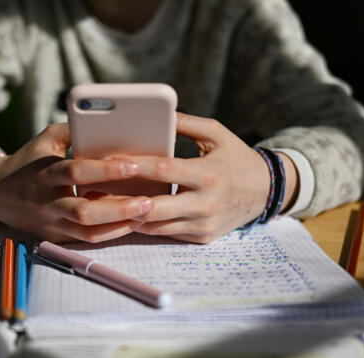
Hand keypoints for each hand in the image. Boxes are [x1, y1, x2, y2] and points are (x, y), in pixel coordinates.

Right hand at [0, 123, 153, 242]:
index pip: (77, 172)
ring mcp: (51, 223)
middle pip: (84, 211)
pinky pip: (87, 240)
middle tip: (148, 201)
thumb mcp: (45, 140)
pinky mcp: (56, 237)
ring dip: (120, 225)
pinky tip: (133, 224)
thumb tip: (106, 118)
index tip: (133, 165)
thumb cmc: (28, 161)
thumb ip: (73, 129)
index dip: (106, 170)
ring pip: (88, 232)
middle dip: (119, 208)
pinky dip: (111, 234)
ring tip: (146, 214)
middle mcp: (47, 201)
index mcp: (45, 173)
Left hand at [113, 112, 298, 242]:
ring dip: (129, 216)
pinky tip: (126, 214)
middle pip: (155, 207)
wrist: (266, 192)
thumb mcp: (218, 134)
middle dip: (124, 200)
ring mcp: (203, 225)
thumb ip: (187, 124)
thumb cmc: (236, 158)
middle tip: (97, 191)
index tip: (111, 161)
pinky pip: (166, 234)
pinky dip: (145, 225)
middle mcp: (206, 203)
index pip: (165, 170)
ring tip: (104, 203)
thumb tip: (158, 114)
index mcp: (209, 174)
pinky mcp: (201, 238)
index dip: (137, 166)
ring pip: (156, 226)